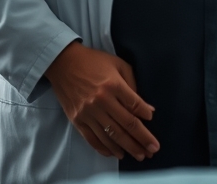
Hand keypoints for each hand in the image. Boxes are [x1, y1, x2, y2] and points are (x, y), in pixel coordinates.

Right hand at [44, 42, 158, 161]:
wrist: (63, 63)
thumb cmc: (94, 61)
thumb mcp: (118, 64)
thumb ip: (133, 84)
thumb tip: (146, 109)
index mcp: (113, 85)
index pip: (134, 104)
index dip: (145, 114)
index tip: (152, 119)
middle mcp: (101, 101)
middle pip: (126, 124)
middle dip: (142, 139)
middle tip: (153, 150)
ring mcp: (88, 112)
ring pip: (111, 135)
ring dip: (127, 147)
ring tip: (139, 155)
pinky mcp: (77, 120)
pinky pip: (93, 139)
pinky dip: (105, 148)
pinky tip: (116, 153)